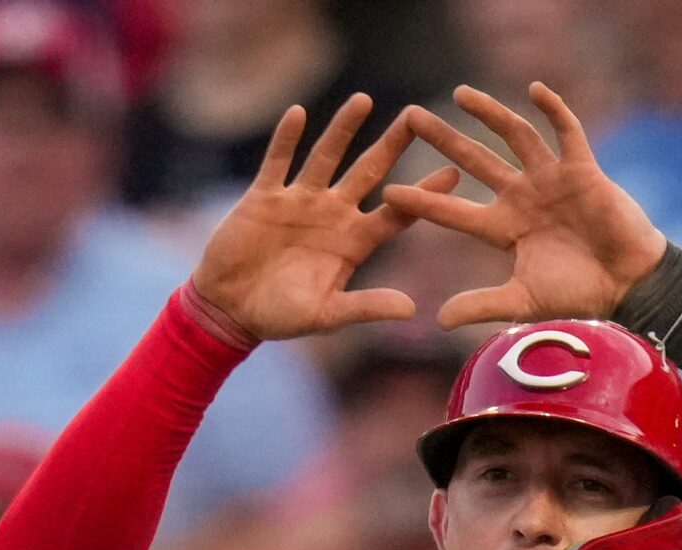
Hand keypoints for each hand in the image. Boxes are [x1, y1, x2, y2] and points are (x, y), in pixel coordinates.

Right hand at [189, 94, 456, 342]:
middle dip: (392, 145)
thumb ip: (365, 306)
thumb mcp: (326, 315)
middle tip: (419, 116)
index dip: (423, 194)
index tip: (453, 172)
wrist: (228, 310)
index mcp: (352, 243)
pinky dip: (286, 139)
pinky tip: (298, 113)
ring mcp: (299, 201)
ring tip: (364, 100)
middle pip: (369, 172)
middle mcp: (332, 215)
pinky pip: (277, 161)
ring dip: (343, 129)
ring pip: (326, 156)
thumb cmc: (279, 317)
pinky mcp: (265, 197)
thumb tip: (412, 309)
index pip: (396, 213)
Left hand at [386, 84, 668, 328]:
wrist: (628, 286)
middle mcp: (522, 197)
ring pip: (514, 137)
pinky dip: (553, 110)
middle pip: (475, 161)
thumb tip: (437, 320)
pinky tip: (534, 89)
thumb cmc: (579, 295)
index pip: (454, 211)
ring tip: (459, 94)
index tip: (388, 191)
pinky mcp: (583, 169)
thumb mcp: (522, 300)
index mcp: (503, 228)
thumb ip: (482, 304)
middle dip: (444, 139)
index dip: (424, 202)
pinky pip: (567, 132)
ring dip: (489, 114)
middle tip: (408, 118)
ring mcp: (551, 180)